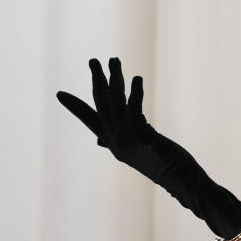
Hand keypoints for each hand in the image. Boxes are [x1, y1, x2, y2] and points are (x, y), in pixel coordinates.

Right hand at [56, 58, 161, 174]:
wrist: (181, 181)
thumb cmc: (164, 166)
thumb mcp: (137, 153)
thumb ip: (118, 142)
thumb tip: (98, 140)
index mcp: (113, 143)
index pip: (91, 121)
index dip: (76, 107)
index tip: (59, 94)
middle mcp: (116, 141)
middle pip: (103, 104)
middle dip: (97, 80)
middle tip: (93, 60)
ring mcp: (127, 140)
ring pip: (117, 102)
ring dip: (116, 78)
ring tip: (114, 59)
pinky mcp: (142, 139)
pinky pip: (136, 110)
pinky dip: (135, 93)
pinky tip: (136, 79)